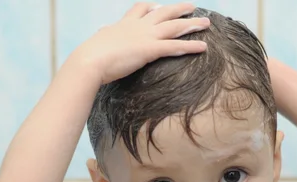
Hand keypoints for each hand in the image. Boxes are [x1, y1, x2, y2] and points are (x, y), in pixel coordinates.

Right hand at [71, 2, 209, 84]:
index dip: (151, 7)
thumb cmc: (90, 56)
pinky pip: (175, 47)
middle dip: (179, 9)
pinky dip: (191, 46)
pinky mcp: (150, 50)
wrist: (89, 61)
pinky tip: (203, 47)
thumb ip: (105, 36)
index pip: (140, 9)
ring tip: (206, 23)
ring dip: (192, 24)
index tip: (158, 5)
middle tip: (192, 7)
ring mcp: (145, 36)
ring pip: (174, 26)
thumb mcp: (99, 41)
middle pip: (163, 13)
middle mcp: (138, 26)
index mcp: (124, 24)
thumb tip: (102, 33)